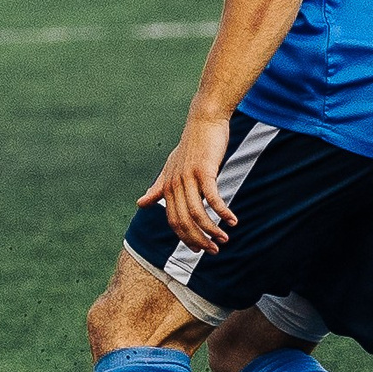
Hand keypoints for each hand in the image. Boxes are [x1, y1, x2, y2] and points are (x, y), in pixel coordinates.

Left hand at [140, 111, 235, 252]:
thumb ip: (157, 188)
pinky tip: (232, 221)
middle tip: (214, 251)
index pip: (173, 221)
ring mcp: (188, 178)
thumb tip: (139, 203)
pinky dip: (222, 212)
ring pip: (196, 213)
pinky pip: (212, 198)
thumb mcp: (171, 168)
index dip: (185, 238)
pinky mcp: (204, 171)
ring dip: (211, 230)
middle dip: (198, 240)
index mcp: (166, 187)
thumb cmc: (190, 146)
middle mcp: (174, 184)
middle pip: (183, 222)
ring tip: (224, 240)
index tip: (198, 250)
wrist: (203, 120)